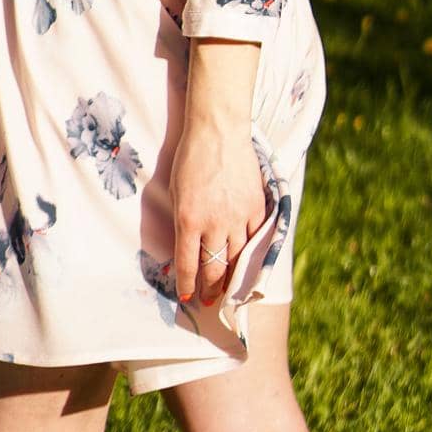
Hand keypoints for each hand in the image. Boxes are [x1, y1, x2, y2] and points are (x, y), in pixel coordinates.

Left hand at [169, 120, 267, 305]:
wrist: (218, 131)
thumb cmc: (190, 157)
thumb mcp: (175, 191)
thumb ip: (182, 221)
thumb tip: (185, 247)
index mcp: (188, 220)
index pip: (187, 265)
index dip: (187, 286)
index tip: (186, 298)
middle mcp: (214, 223)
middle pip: (213, 269)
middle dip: (209, 289)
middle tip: (208, 300)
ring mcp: (238, 217)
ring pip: (236, 260)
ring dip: (230, 279)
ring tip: (227, 291)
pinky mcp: (256, 208)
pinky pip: (255, 240)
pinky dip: (251, 256)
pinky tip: (247, 265)